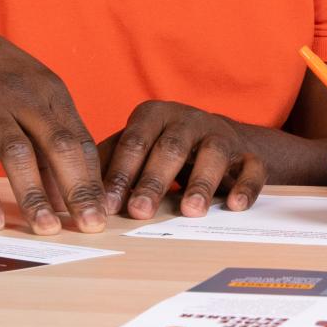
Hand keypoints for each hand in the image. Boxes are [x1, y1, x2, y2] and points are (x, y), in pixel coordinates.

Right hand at [0, 15, 104, 235]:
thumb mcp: (29, 93)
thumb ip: (48, 139)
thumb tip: (66, 193)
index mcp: (49, 92)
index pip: (80, 140)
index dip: (94, 179)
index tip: (104, 213)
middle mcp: (23, 97)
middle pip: (58, 145)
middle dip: (77, 188)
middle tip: (90, 225)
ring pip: (17, 153)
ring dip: (33, 194)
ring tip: (45, 228)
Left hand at [100, 101, 265, 218]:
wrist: (216, 139)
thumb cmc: (162, 146)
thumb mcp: (135, 146)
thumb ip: (109, 162)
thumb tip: (74, 191)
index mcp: (154, 115)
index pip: (134, 142)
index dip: (120, 174)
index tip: (106, 204)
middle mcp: (188, 120)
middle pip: (171, 148)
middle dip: (154, 181)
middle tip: (140, 211)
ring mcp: (221, 135)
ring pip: (214, 154)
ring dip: (201, 184)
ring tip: (190, 211)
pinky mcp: (249, 154)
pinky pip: (252, 169)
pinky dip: (245, 187)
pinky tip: (234, 206)